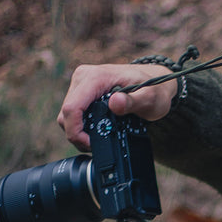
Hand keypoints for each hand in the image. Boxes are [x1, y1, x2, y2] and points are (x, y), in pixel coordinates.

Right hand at [57, 63, 176, 151]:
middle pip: (66, 113)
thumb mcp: (151, 98)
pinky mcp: (82, 90)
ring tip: (97, 138)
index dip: (76, 131)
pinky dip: (80, 124)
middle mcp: (85, 76)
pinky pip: (72, 112)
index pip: (72, 108)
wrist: (155, 81)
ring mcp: (81, 83)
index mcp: (97, 77)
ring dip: (78, 130)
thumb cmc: (154, 88)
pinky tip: (95, 130)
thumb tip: (116, 103)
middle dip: (78, 134)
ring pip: (66, 114)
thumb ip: (134, 102)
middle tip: (96, 144)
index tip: (91, 143)